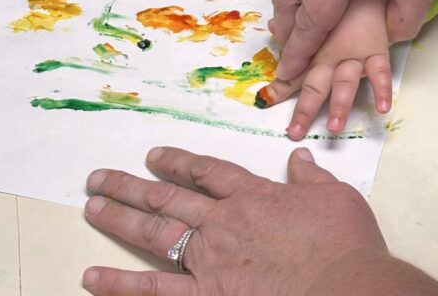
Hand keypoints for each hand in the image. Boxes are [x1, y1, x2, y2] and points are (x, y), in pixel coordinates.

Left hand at [82, 146, 390, 295]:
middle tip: (98, 178)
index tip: (154, 155)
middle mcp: (223, 222)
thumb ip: (311, 178)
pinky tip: (92, 277)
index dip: (178, 161)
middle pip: (167, 197)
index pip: (206, 171)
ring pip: (153, 233)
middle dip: (130, 185)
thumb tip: (300, 159)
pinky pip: (154, 290)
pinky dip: (120, 284)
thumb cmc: (345, 246)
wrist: (347, 290)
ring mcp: (210, 261)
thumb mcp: (336, 198)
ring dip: (119, 218)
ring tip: (91, 207)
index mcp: (252, 195)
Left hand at [265, 0, 390, 139]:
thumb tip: (274, 28)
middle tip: (294, 132)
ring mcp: (355, 53)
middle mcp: (331, 52)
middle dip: (304, 108)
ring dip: (339, 105)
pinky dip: (383, 89)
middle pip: (315, 84)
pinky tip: (383, 109)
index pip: (295, 71)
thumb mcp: (313, 2)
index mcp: (314, 44)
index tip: (266, 102)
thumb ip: (294, 21)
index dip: (281, 87)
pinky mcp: (377, 48)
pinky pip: (381, 71)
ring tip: (333, 127)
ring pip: (344, 82)